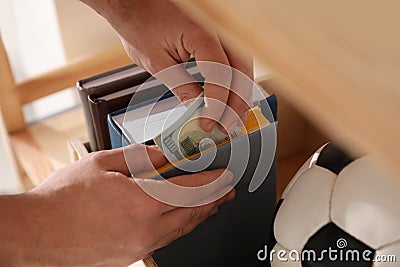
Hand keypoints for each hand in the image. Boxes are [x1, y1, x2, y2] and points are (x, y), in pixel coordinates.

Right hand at [0, 145, 234, 265]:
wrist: (38, 233)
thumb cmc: (64, 199)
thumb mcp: (102, 163)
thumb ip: (139, 156)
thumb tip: (162, 155)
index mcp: (142, 202)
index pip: (191, 190)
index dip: (213, 182)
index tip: (225, 177)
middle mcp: (146, 228)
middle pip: (193, 212)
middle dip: (215, 200)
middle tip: (227, 192)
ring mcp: (140, 246)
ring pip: (182, 229)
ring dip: (200, 215)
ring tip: (212, 206)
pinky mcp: (131, 255)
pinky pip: (166, 240)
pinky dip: (180, 227)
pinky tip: (181, 220)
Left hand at [81, 0, 253, 132]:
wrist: (135, 2)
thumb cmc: (140, 23)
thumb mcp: (157, 62)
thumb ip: (181, 86)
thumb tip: (198, 109)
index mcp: (201, 33)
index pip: (220, 73)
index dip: (217, 102)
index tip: (210, 123)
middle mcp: (217, 29)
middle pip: (241, 70)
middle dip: (237, 102)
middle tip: (232, 126)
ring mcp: (220, 30)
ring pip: (243, 65)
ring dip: (240, 92)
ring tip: (235, 116)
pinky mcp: (218, 35)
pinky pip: (234, 59)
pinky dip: (234, 79)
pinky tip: (231, 96)